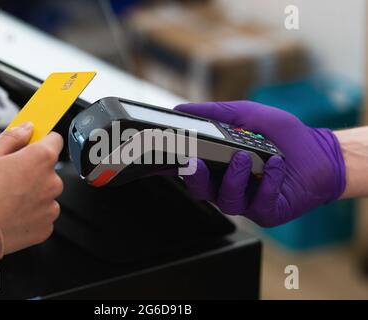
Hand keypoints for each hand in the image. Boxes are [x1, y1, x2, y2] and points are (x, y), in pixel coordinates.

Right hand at [0, 122, 63, 252]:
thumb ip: (13, 138)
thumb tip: (27, 128)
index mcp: (41, 158)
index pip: (54, 140)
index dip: (41, 141)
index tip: (32, 144)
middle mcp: (53, 182)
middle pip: (48, 169)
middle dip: (33, 170)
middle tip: (8, 177)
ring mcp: (51, 206)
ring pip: (45, 193)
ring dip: (33, 193)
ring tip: (6, 199)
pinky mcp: (46, 226)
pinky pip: (42, 214)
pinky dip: (30, 214)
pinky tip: (11, 214)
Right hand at [174, 101, 345, 226]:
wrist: (320, 152)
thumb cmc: (281, 136)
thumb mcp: (246, 115)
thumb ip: (214, 113)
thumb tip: (180, 108)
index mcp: (217, 167)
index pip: (191, 171)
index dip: (179, 166)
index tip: (175, 153)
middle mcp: (228, 186)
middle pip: (201, 191)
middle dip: (195, 178)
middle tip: (195, 162)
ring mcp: (248, 202)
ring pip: (228, 200)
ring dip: (233, 178)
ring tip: (244, 157)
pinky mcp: (269, 212)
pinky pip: (260, 204)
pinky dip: (267, 183)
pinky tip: (274, 165)